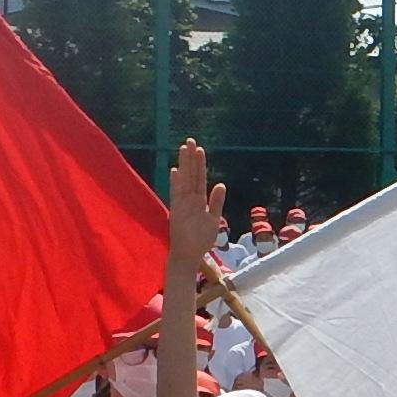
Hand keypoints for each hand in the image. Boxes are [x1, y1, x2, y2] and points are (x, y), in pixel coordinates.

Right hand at [165, 141, 223, 297]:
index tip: (199, 149)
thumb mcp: (214, 219)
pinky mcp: (177, 212)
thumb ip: (216, 202)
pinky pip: (176, 195)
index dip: (200, 164)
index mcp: (199, 200)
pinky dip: (176, 184)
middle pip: (191, 175)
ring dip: (184, 165)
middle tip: (190, 140)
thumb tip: (221, 185)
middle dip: (190, 158)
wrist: (190, 256)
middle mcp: (189, 199)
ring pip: (184, 180)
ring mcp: (182, 204)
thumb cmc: (201, 240)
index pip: (199, 178)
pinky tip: (175, 171)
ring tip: (183, 149)